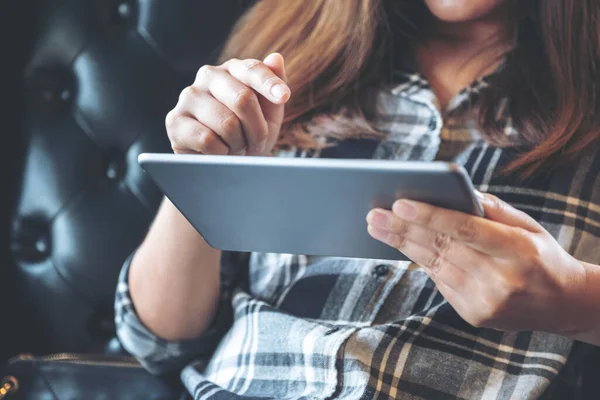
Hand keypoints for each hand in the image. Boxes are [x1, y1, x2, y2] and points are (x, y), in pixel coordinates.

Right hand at [165, 53, 289, 155]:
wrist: (225, 161)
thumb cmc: (249, 132)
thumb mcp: (269, 112)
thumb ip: (274, 85)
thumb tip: (276, 58)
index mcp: (232, 69)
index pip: (252, 69)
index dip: (269, 84)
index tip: (284, 96)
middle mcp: (208, 76)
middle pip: (243, 99)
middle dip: (258, 129)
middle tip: (258, 143)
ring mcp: (188, 97)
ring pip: (227, 123)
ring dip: (240, 143)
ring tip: (237, 147)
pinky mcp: (175, 121)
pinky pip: (208, 140)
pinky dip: (221, 152)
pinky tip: (219, 152)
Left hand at [366, 192, 589, 335]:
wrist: (562, 303)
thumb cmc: (540, 254)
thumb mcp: (526, 225)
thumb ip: (490, 208)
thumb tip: (450, 191)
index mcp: (518, 251)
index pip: (466, 230)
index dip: (430, 216)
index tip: (399, 203)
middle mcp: (501, 280)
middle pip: (442, 248)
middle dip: (402, 230)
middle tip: (373, 214)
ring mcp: (486, 302)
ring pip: (434, 266)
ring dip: (402, 245)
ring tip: (377, 227)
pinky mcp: (474, 314)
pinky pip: (440, 282)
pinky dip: (421, 262)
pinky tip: (401, 245)